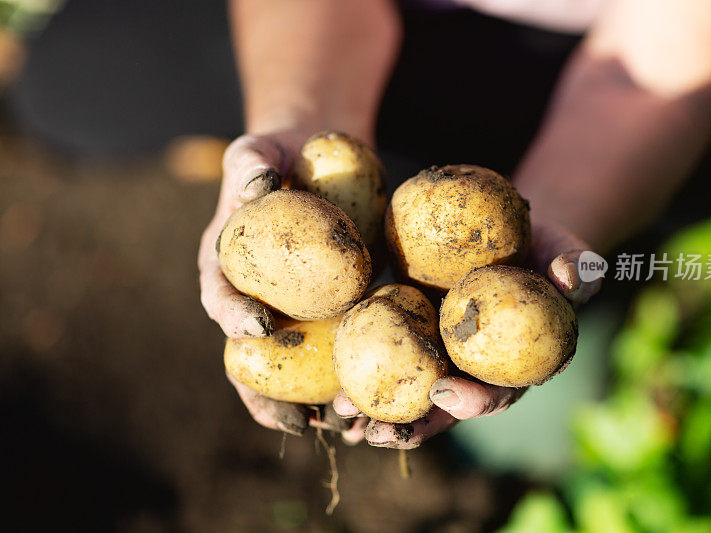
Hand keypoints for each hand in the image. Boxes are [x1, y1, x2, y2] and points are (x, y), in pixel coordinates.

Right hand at [201, 129, 353, 436]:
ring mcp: (294, 309)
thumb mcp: (256, 149)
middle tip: (293, 421)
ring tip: (342, 425)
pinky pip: (342, 345)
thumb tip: (263, 181)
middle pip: (254, 356)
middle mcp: (257, 297)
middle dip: (269, 395)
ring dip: (315, 401)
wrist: (312, 159)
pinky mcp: (333, 308)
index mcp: (226, 266)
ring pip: (298, 368)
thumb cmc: (276, 154)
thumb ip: (249, 163)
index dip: (233, 315)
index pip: (221, 295)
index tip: (255, 327)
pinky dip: (355, 373)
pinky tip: (377, 397)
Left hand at [332, 218, 601, 447]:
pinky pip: (383, 358)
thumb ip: (574, 264)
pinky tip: (327, 379)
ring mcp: (440, 355)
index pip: (498, 391)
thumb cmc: (544, 246)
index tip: (447, 393)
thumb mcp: (564, 249)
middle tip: (378, 432)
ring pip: (408, 392)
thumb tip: (576, 274)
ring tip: (340, 415)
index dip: (475, 399)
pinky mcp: (410, 333)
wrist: (509, 233)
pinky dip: (356, 371)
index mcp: (514, 364)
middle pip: (443, 407)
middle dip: (410, 424)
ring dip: (375, 409)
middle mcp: (474, 369)